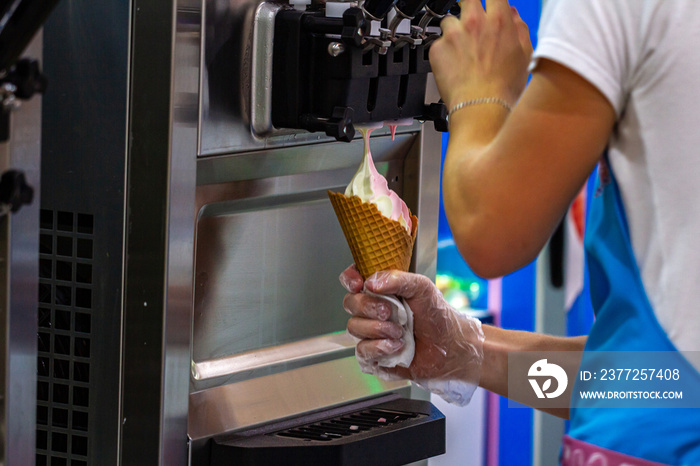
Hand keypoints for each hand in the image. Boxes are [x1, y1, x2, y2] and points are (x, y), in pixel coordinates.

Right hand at [339, 265, 483, 383]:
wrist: (451, 348)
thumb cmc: (438, 316)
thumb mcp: (423, 288)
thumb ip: (398, 279)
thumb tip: (372, 282)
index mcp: (381, 290)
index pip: (353, 279)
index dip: (350, 279)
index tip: (359, 284)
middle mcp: (372, 311)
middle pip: (350, 303)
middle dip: (369, 307)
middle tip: (390, 312)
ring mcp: (371, 334)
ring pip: (353, 328)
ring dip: (378, 330)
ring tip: (400, 333)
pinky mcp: (373, 356)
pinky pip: (361, 352)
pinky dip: (380, 349)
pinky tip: (397, 347)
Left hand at [429, 0, 532, 108]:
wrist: (481, 107)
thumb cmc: (503, 87)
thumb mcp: (525, 54)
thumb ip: (519, 28)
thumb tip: (512, 15)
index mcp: (498, 20)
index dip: (490, 1)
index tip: (489, 6)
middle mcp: (474, 22)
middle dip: (470, 6)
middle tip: (472, 21)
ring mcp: (453, 34)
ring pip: (450, 20)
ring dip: (455, 31)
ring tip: (462, 51)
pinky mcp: (437, 49)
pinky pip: (438, 42)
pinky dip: (444, 50)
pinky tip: (453, 64)